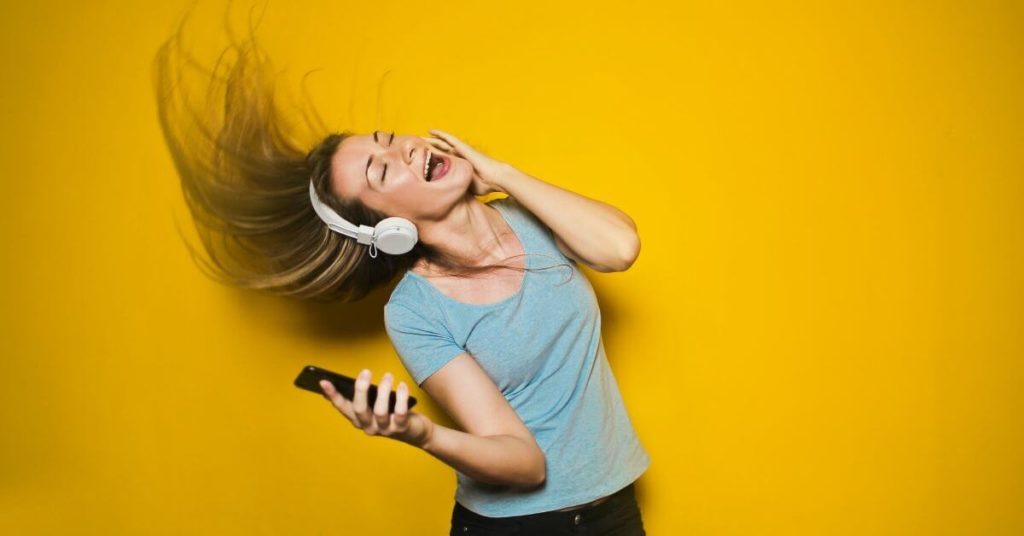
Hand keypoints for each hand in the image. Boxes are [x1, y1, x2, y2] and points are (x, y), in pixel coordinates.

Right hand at [319, 369, 433, 448]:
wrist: (416, 432)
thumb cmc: (393, 413)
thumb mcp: (376, 404)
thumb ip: (366, 396)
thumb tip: (358, 378)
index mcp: (359, 419)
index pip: (342, 407)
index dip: (333, 395)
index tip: (323, 381)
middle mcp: (368, 426)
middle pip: (359, 409)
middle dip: (360, 389)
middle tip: (366, 371)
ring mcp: (384, 429)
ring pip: (380, 411)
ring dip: (383, 390)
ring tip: (388, 375)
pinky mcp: (401, 428)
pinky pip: (400, 413)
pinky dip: (401, 397)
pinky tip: (402, 385)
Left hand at [423, 129, 510, 195]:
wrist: (495, 178)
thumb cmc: (484, 185)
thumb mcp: (465, 188)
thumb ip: (456, 189)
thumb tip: (448, 200)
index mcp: (459, 165)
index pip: (442, 161)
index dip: (431, 159)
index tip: (420, 160)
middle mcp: (459, 156)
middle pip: (440, 150)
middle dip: (428, 148)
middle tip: (415, 147)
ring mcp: (461, 151)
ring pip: (442, 143)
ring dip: (430, 140)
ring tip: (418, 137)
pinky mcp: (463, 147)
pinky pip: (449, 139)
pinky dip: (440, 134)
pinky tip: (431, 131)